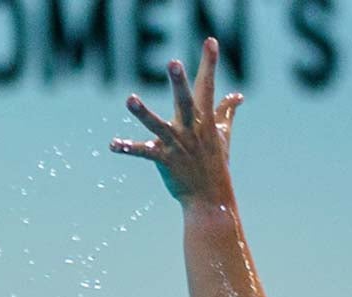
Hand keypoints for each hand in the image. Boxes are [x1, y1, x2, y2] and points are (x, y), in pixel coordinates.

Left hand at [109, 38, 242, 208]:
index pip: (208, 86)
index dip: (209, 63)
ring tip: (130, 99)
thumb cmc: (216, 164)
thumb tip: (238, 95)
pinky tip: (113, 144)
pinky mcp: (164, 161)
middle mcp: (191, 129)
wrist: (211, 198)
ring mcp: (177, 145)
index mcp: (204, 120)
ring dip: (143, 113)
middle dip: (180, 82)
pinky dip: (128, 148)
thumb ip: (226, 112)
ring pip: (158, 126)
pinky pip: (144, 152)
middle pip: (185, 101)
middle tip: (173, 62)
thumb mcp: (223, 135)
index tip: (210, 41)